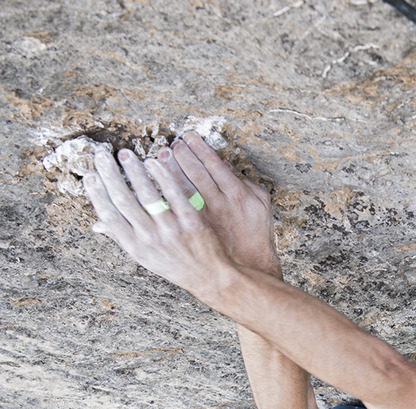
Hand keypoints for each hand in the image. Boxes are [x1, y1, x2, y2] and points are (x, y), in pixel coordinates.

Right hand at [84, 146, 233, 296]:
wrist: (209, 276)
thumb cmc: (174, 265)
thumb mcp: (145, 258)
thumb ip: (123, 238)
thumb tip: (96, 225)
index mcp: (135, 246)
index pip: (109, 216)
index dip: (96, 193)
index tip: (89, 175)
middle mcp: (150, 238)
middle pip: (123, 200)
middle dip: (110, 175)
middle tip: (102, 155)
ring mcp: (171, 229)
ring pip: (147, 194)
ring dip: (134, 171)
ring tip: (125, 154)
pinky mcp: (191, 221)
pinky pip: (174, 193)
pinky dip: (162, 175)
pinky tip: (154, 162)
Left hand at [158, 133, 281, 278]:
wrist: (248, 263)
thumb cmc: (255, 232)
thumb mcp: (259, 203)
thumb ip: (243, 181)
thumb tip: (223, 163)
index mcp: (237, 193)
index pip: (213, 163)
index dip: (199, 147)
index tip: (188, 137)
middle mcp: (220, 203)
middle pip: (195, 172)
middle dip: (181, 155)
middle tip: (171, 145)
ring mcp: (205, 217)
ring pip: (182, 187)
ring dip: (169, 170)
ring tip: (159, 157)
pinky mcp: (195, 229)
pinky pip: (176, 207)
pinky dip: (165, 193)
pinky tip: (155, 183)